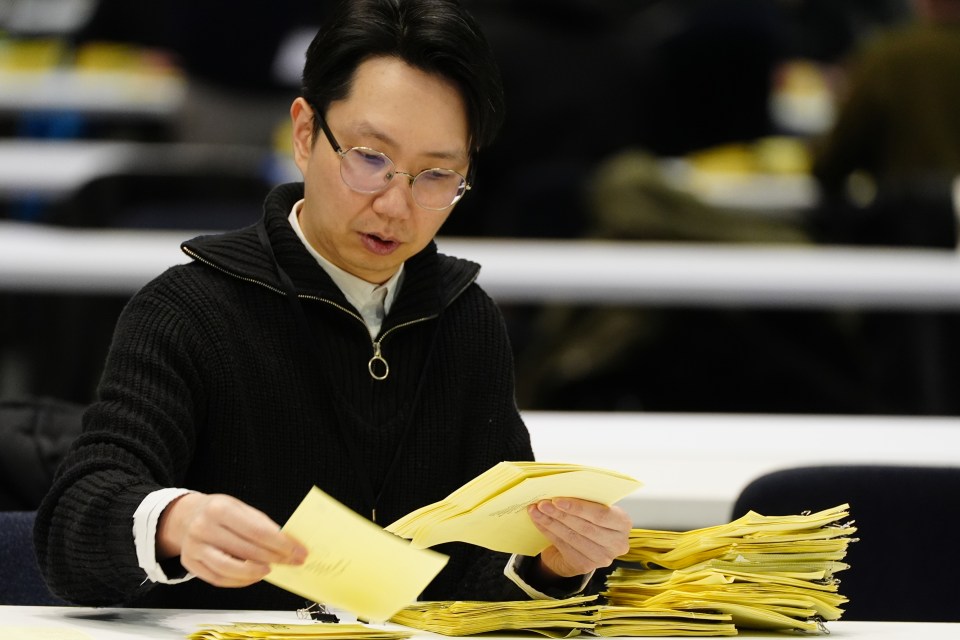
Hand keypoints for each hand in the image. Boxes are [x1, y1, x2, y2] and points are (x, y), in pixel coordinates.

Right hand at [157, 492, 306, 587]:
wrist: (186, 516)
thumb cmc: (220, 512)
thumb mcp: (240, 508)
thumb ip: (262, 524)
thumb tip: (289, 544)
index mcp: (220, 508)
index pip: (257, 531)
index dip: (281, 544)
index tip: (299, 551)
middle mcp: (204, 527)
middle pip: (245, 549)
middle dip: (274, 558)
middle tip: (293, 562)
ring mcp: (194, 547)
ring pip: (229, 568)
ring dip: (254, 572)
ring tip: (270, 570)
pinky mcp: (190, 563)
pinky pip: (218, 579)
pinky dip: (239, 581)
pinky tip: (253, 576)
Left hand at [527, 498, 630, 578]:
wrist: (582, 545)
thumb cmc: (589, 519)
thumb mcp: (594, 508)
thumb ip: (586, 500)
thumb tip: (560, 488)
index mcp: (623, 523)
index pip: (601, 515)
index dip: (578, 507)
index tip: (557, 500)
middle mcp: (617, 543)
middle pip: (585, 527)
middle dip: (561, 514)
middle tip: (542, 503)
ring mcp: (602, 558)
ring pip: (572, 537)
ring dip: (551, 523)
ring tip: (536, 511)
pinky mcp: (585, 566)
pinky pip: (563, 546)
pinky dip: (549, 532)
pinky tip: (539, 522)